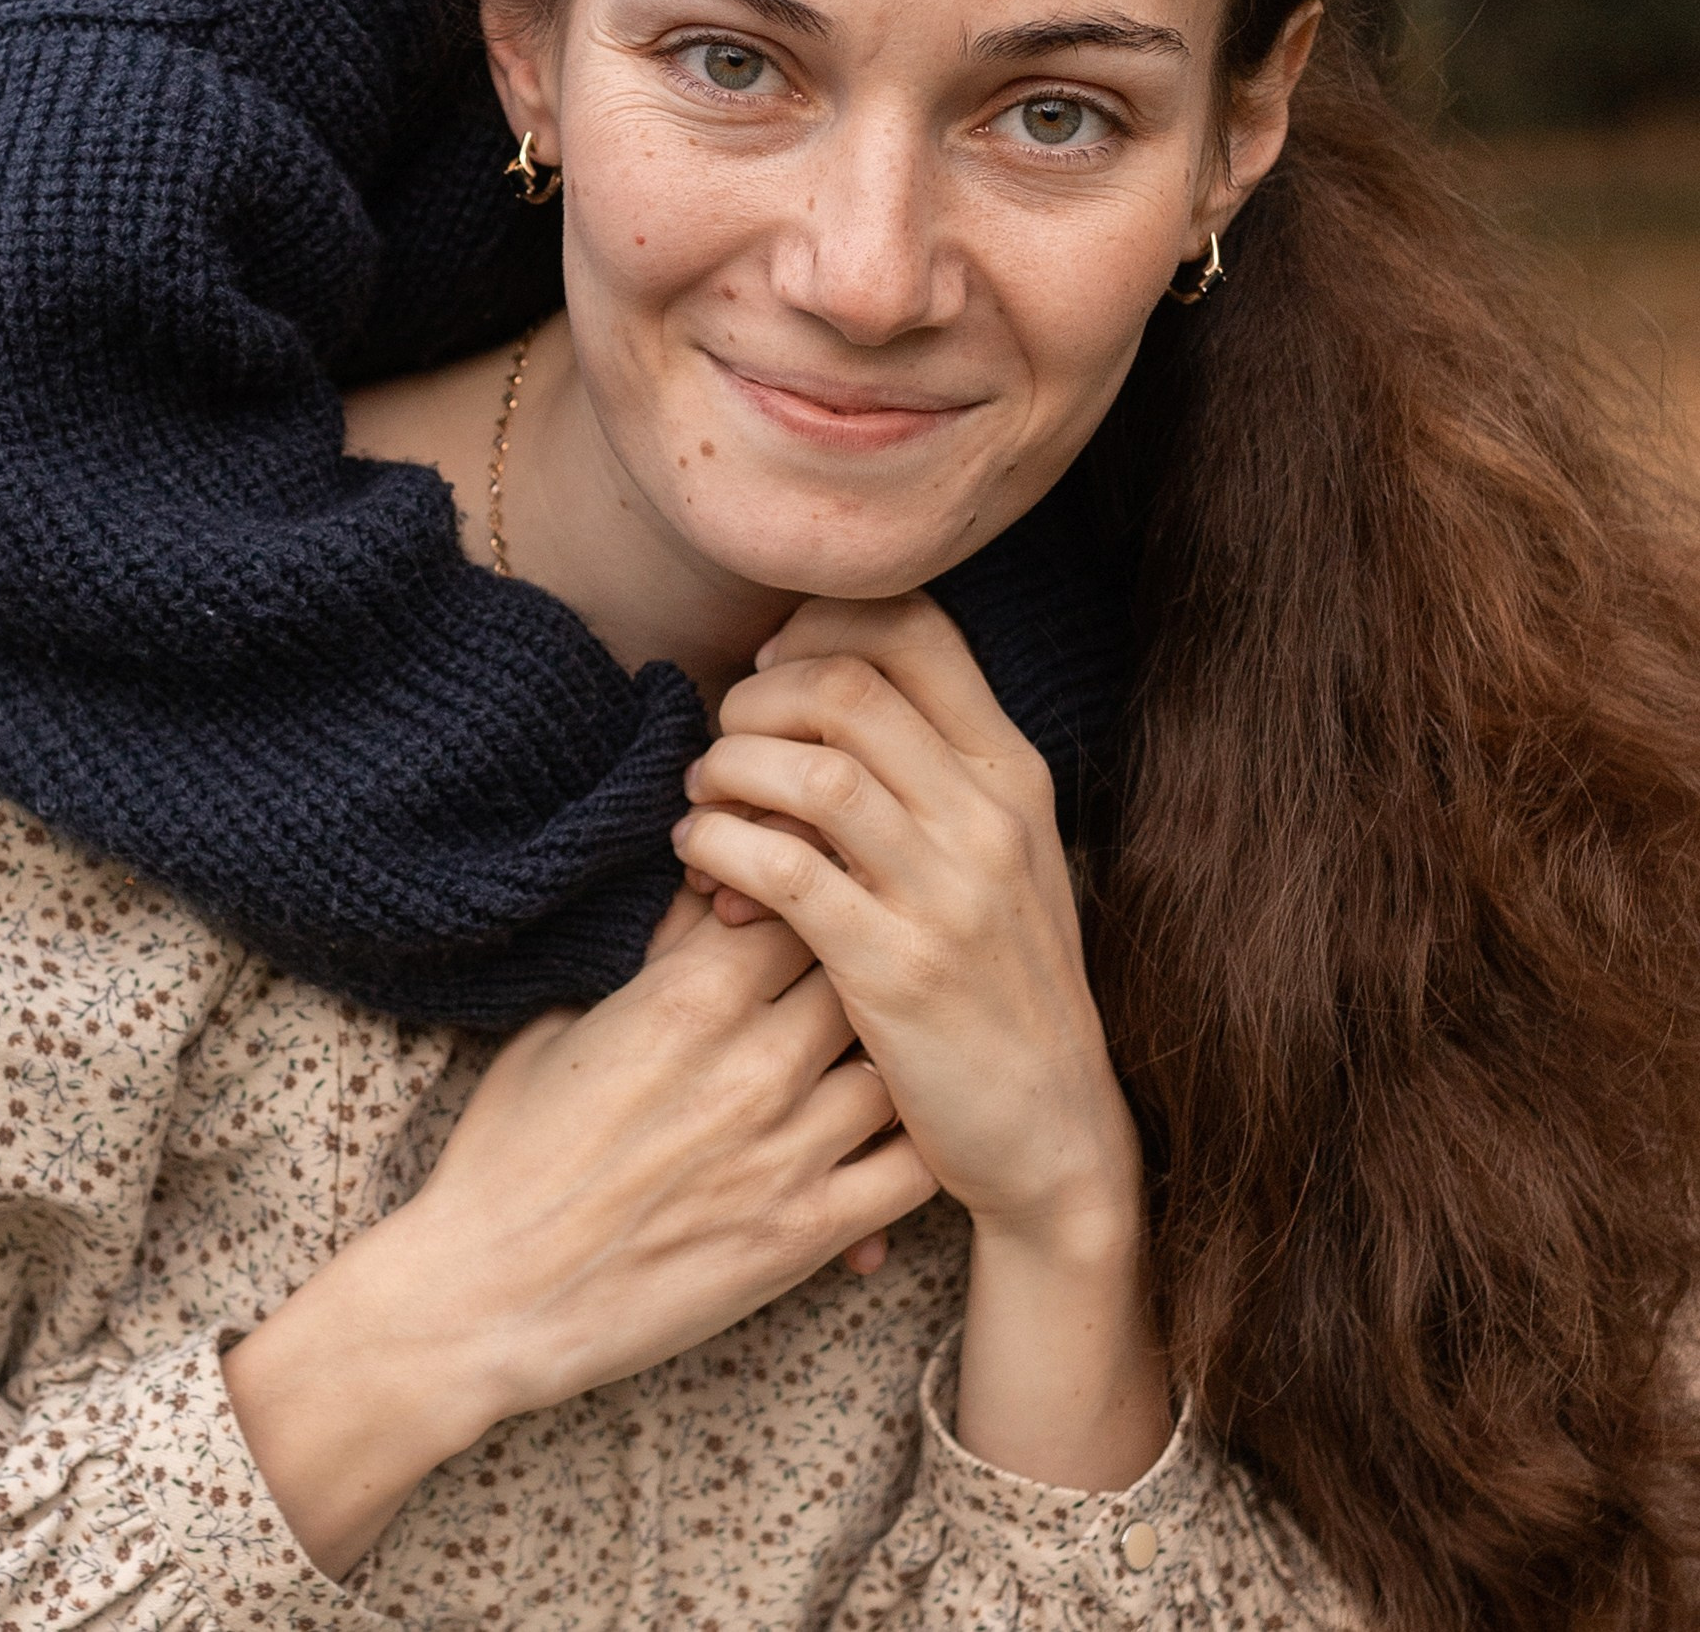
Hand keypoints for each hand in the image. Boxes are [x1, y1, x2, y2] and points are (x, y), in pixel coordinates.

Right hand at [225, 900, 935, 1573]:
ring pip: (898, 1064)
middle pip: (860, 969)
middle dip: (854, 967)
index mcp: (686, 997)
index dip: (803, 894)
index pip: (797, 897)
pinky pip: (911, 1171)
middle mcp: (753, 1064)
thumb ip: (653, 962)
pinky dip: (914, 1145)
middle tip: (841, 981)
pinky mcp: (806, 1235)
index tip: (795, 907)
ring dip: (887, 1055)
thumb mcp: (564, 1024)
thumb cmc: (510, 1153)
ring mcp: (788, 1152)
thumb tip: (709, 904)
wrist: (489, 1296)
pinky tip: (887, 1136)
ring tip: (865, 1058)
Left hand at [674, 594, 1139, 1239]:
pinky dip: (722, 846)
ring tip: (703, 798)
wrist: (1053, 1132)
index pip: (916, 628)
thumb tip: (817, 682)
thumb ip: (930, 770)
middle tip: (724, 737)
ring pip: (813, 771)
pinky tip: (700, 859)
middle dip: (758, 695)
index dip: (820, 621)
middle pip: (849, 684)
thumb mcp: (998, 855)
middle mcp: (988, 816)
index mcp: (1012, 772)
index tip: (772, 664)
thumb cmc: (1002, 983)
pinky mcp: (896, 968)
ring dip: (731, 767)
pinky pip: (786, 870)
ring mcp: (948, 892)